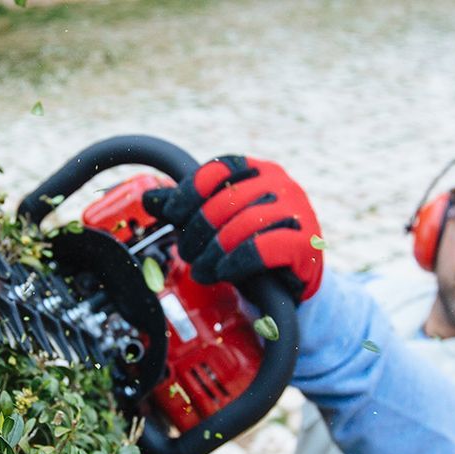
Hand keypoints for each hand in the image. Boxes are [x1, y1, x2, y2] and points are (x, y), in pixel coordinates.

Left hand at [142, 156, 323, 301]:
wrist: (289, 284)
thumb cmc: (251, 248)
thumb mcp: (218, 225)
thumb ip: (187, 210)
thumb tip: (149, 200)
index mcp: (259, 171)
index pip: (218, 169)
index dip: (189, 192)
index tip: (172, 216)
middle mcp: (281, 184)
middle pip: (227, 199)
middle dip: (198, 230)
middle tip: (186, 253)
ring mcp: (298, 211)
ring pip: (244, 224)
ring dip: (214, 252)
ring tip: (201, 270)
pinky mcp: (305, 243)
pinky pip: (263, 248)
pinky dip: (236, 262)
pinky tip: (223, 272)